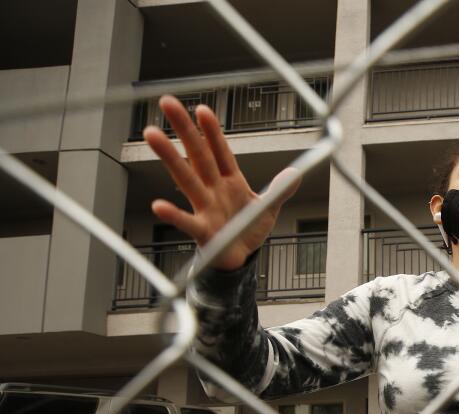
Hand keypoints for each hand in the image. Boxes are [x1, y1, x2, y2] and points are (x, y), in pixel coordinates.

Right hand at [143, 95, 298, 270]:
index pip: (220, 151)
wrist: (238, 258)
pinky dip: (174, 215)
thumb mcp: (268, 208)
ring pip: (186, 179)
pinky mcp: (203, 231)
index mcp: (230, 181)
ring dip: (170, 157)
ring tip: (152, 134)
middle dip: (184, 130)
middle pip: (198, 155)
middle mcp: (213, 189)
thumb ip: (280, 191)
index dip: (213, 132)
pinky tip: (158, 206)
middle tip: (167, 102)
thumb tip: (297, 173)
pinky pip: (187, 222)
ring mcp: (205, 208)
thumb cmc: (247, 229)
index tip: (202, 109)